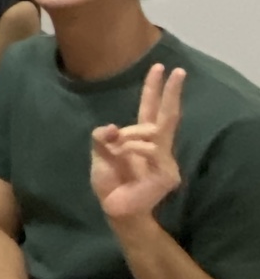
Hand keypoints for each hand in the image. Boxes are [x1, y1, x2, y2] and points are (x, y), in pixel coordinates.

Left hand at [91, 64, 184, 223]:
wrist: (115, 210)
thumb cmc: (110, 184)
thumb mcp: (99, 155)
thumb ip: (102, 137)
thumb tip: (112, 127)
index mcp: (141, 139)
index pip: (149, 109)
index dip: (153, 89)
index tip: (159, 68)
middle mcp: (157, 146)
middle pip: (167, 114)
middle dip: (171, 92)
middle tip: (178, 70)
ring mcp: (166, 160)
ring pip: (150, 131)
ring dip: (128, 136)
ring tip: (116, 149)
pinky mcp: (168, 173)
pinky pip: (151, 149)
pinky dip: (133, 147)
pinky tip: (125, 156)